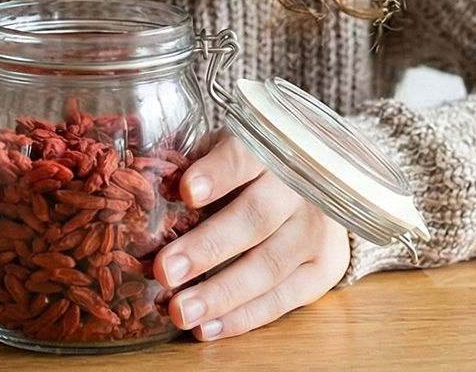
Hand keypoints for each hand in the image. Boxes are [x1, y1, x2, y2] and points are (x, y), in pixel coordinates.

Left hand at [153, 127, 350, 339]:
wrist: (317, 182)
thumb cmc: (252, 165)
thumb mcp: (224, 148)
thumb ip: (193, 163)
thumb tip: (152, 187)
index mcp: (269, 148)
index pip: (244, 157)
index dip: (217, 174)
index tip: (186, 191)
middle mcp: (297, 188)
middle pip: (255, 218)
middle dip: (207, 248)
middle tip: (165, 271)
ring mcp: (315, 230)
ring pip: (269, 266)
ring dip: (221, 294)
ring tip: (180, 311)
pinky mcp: (323, 269)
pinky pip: (283, 299)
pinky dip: (243, 317)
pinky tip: (207, 327)